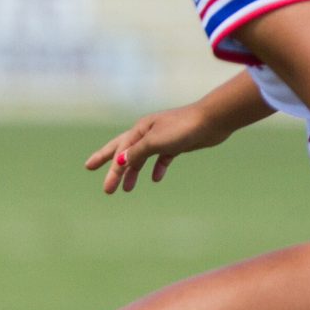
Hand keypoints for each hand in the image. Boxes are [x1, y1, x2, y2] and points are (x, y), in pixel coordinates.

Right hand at [85, 102, 224, 192]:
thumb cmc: (182, 128)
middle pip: (125, 151)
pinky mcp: (176, 144)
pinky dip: (157, 168)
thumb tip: (120, 161)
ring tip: (128, 189)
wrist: (211, 121)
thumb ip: (137, 152)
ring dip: (134, 172)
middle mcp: (148, 133)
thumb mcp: (156, 142)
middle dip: (112, 167)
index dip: (107, 163)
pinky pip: (161, 158)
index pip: (119, 150)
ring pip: (142, 158)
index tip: (98, 177)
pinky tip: (157, 178)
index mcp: (140, 130)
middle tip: (102, 181)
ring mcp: (162, 138)